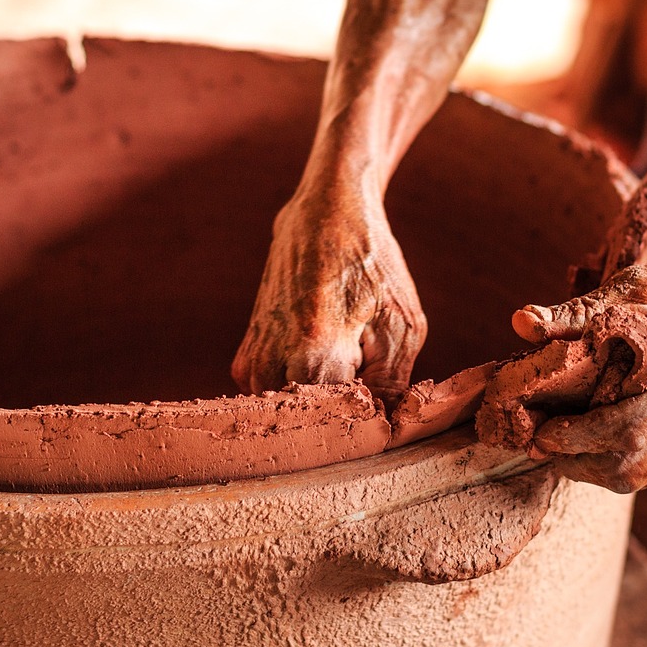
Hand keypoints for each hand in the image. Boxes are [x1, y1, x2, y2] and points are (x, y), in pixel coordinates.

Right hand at [231, 182, 426, 405]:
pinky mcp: (245, 359)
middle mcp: (272, 363)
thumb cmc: (369, 264)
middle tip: (366, 375)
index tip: (385, 403)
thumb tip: (385, 432)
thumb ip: (393, 386)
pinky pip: (275, 397)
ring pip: (292, 414)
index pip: (342, 425)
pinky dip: (299, 388)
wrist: (323, 215)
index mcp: (313, 354)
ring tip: (343, 359)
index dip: (370, 422)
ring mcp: (252, 362)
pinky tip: (321, 356)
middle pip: (312, 424)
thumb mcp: (401, 324)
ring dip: (320, 401)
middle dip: (343, 415)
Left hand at [508, 237, 646, 491]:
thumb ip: (580, 310)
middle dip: (576, 461)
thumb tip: (520, 322)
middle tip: (537, 443)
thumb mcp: (640, 283)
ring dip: (594, 465)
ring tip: (559, 442)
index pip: (627, 427)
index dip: (575, 438)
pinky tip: (595, 437)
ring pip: (643, 474)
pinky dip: (621, 457)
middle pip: (632, 465)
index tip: (538, 434)